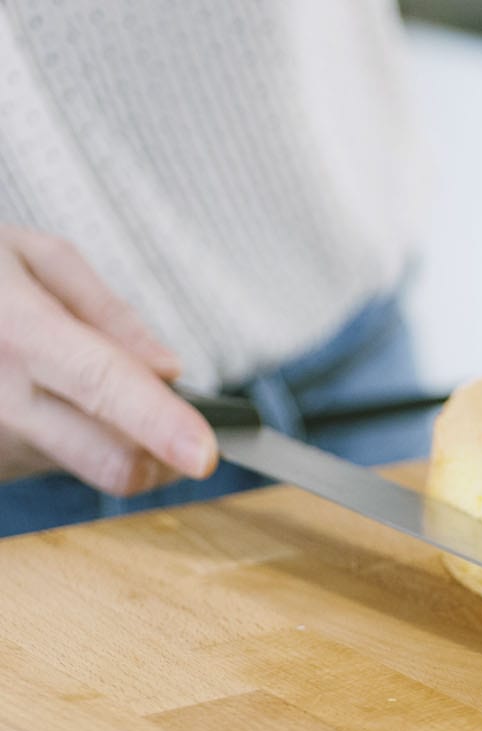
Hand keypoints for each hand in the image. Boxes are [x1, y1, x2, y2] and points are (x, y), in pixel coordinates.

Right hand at [0, 226, 217, 494]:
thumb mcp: (29, 256)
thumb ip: (108, 314)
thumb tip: (169, 371)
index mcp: (19, 334)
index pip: (102, 385)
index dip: (160, 424)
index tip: (204, 454)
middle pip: (112, 462)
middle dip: (158, 451)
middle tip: (165, 416)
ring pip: (88, 467)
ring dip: (103, 436)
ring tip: (57, 379)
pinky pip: (51, 466)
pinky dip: (64, 440)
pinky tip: (29, 398)